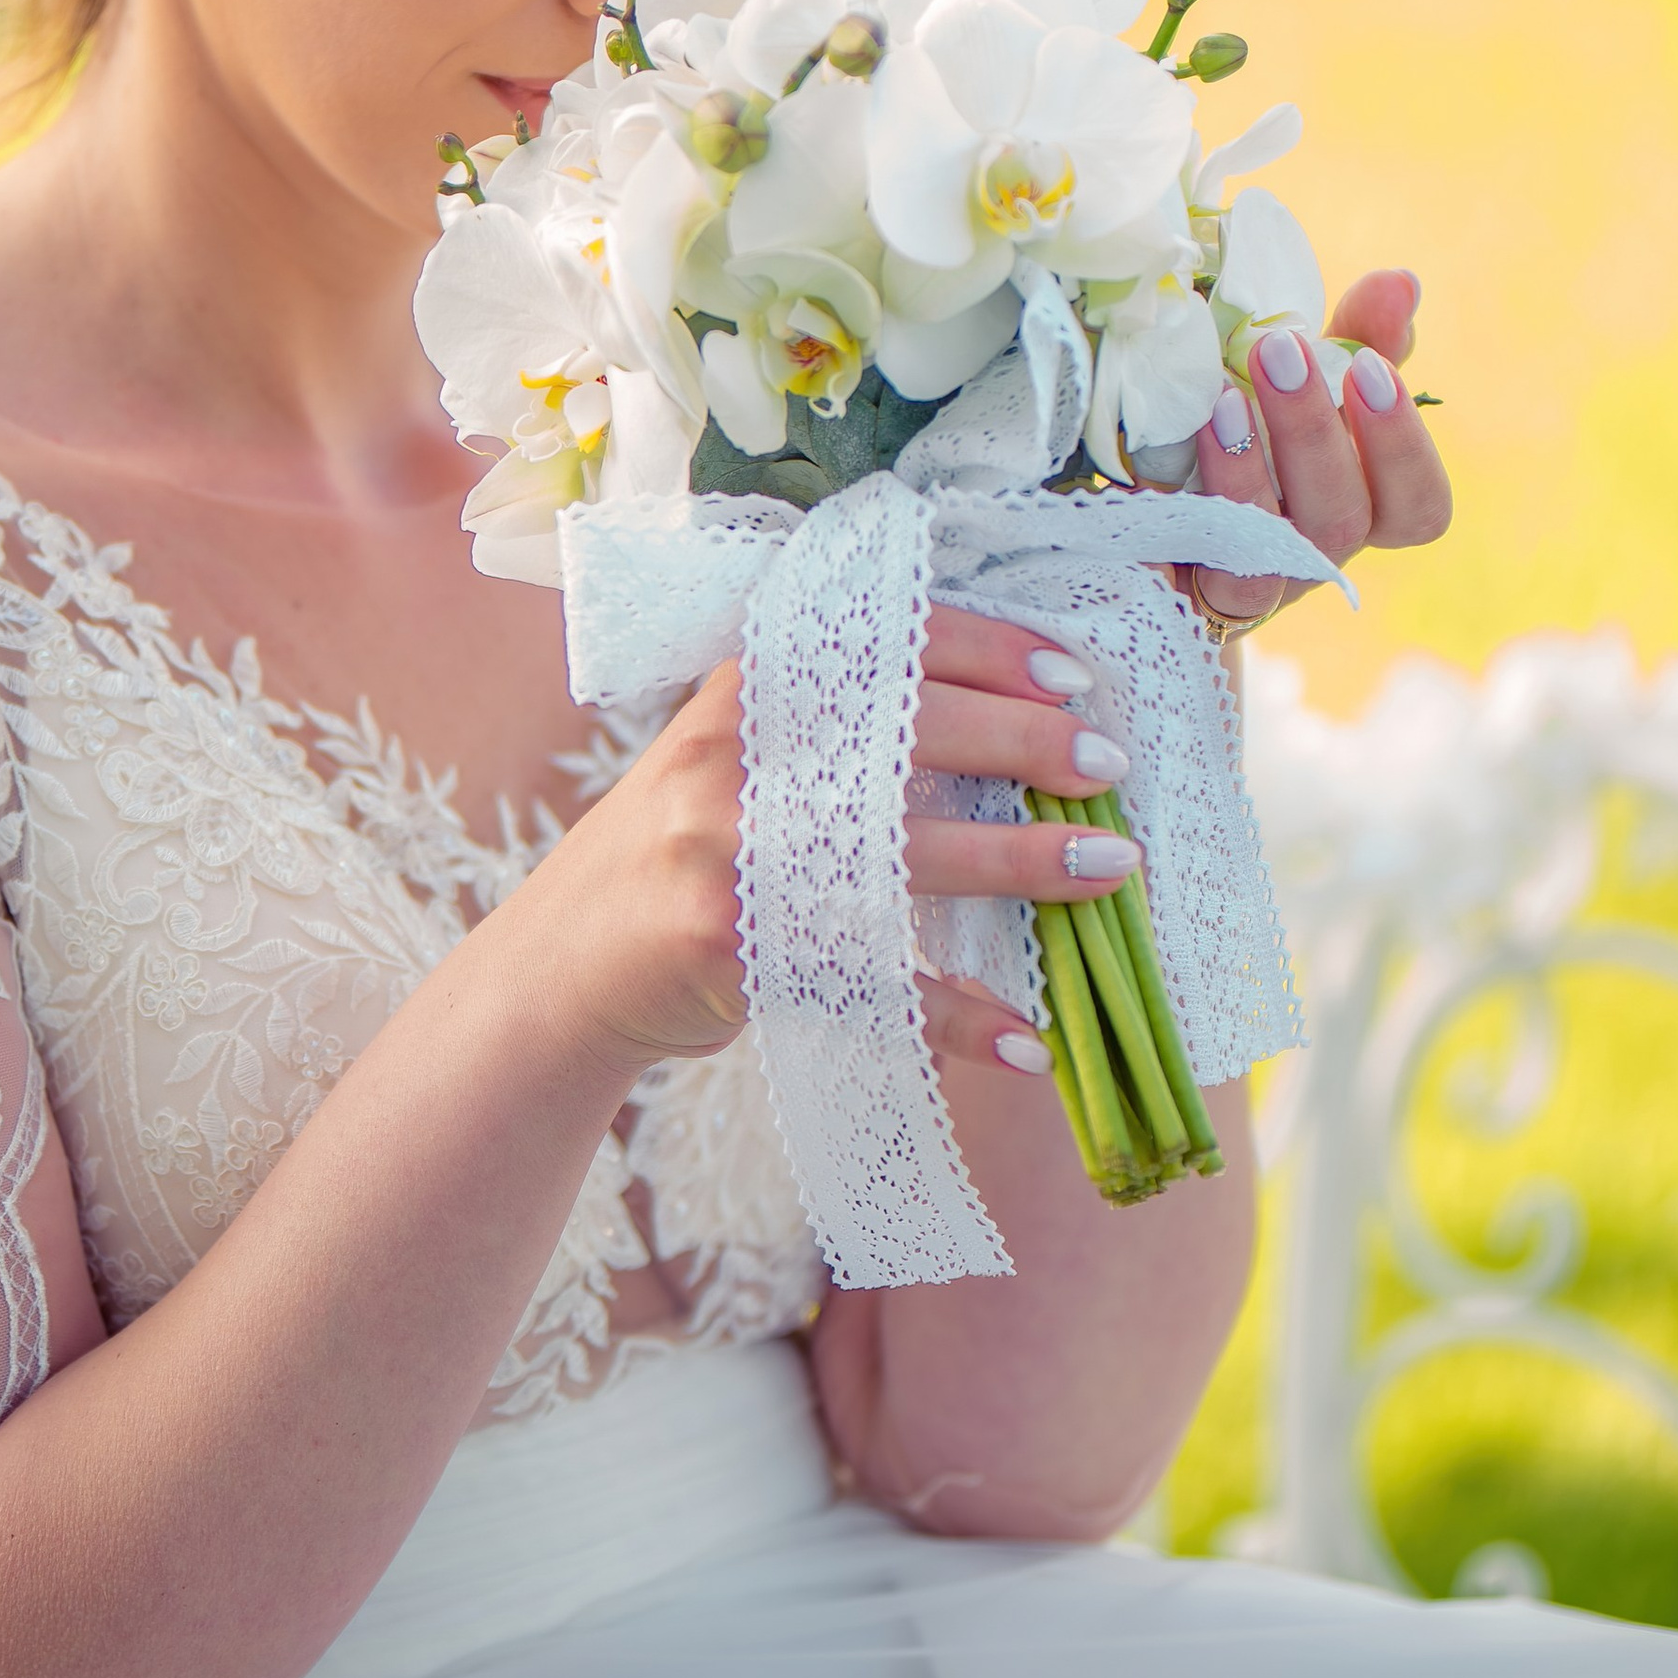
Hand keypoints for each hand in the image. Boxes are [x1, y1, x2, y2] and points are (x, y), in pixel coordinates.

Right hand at [522, 612, 1154, 1070]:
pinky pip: (876, 988)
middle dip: (1027, 747)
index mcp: (748, 685)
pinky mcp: (735, 952)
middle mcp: (735, 757)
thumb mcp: (740, 746)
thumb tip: (1021, 704)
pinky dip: (959, 1020)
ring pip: (909, 856)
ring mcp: (730, 855)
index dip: (991, 651)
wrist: (568, 959)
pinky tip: (1030, 1038)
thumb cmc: (690, 839)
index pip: (888, 639)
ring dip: (1023, 867)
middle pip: (910, 736)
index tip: (1075, 674)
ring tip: (1109, 869)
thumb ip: (839, 715)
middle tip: (1109, 766)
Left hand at [1191, 266, 1450, 622]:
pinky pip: (1204, 571)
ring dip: (1253, 472)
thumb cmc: (1240, 431)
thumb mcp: (1296, 381)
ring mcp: (1248, 581)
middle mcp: (1310, 555)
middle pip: (1345, 520)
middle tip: (1280, 349)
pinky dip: (1203, 506)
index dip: (1404, 446)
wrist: (1136, 508)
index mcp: (1354, 508)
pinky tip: (1183, 448)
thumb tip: (1400, 283)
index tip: (1371, 366)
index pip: (1419, 509)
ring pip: (1278, 553)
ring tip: (1225, 397)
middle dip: (1316, 430)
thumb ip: (1355, 337)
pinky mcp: (1180, 595)